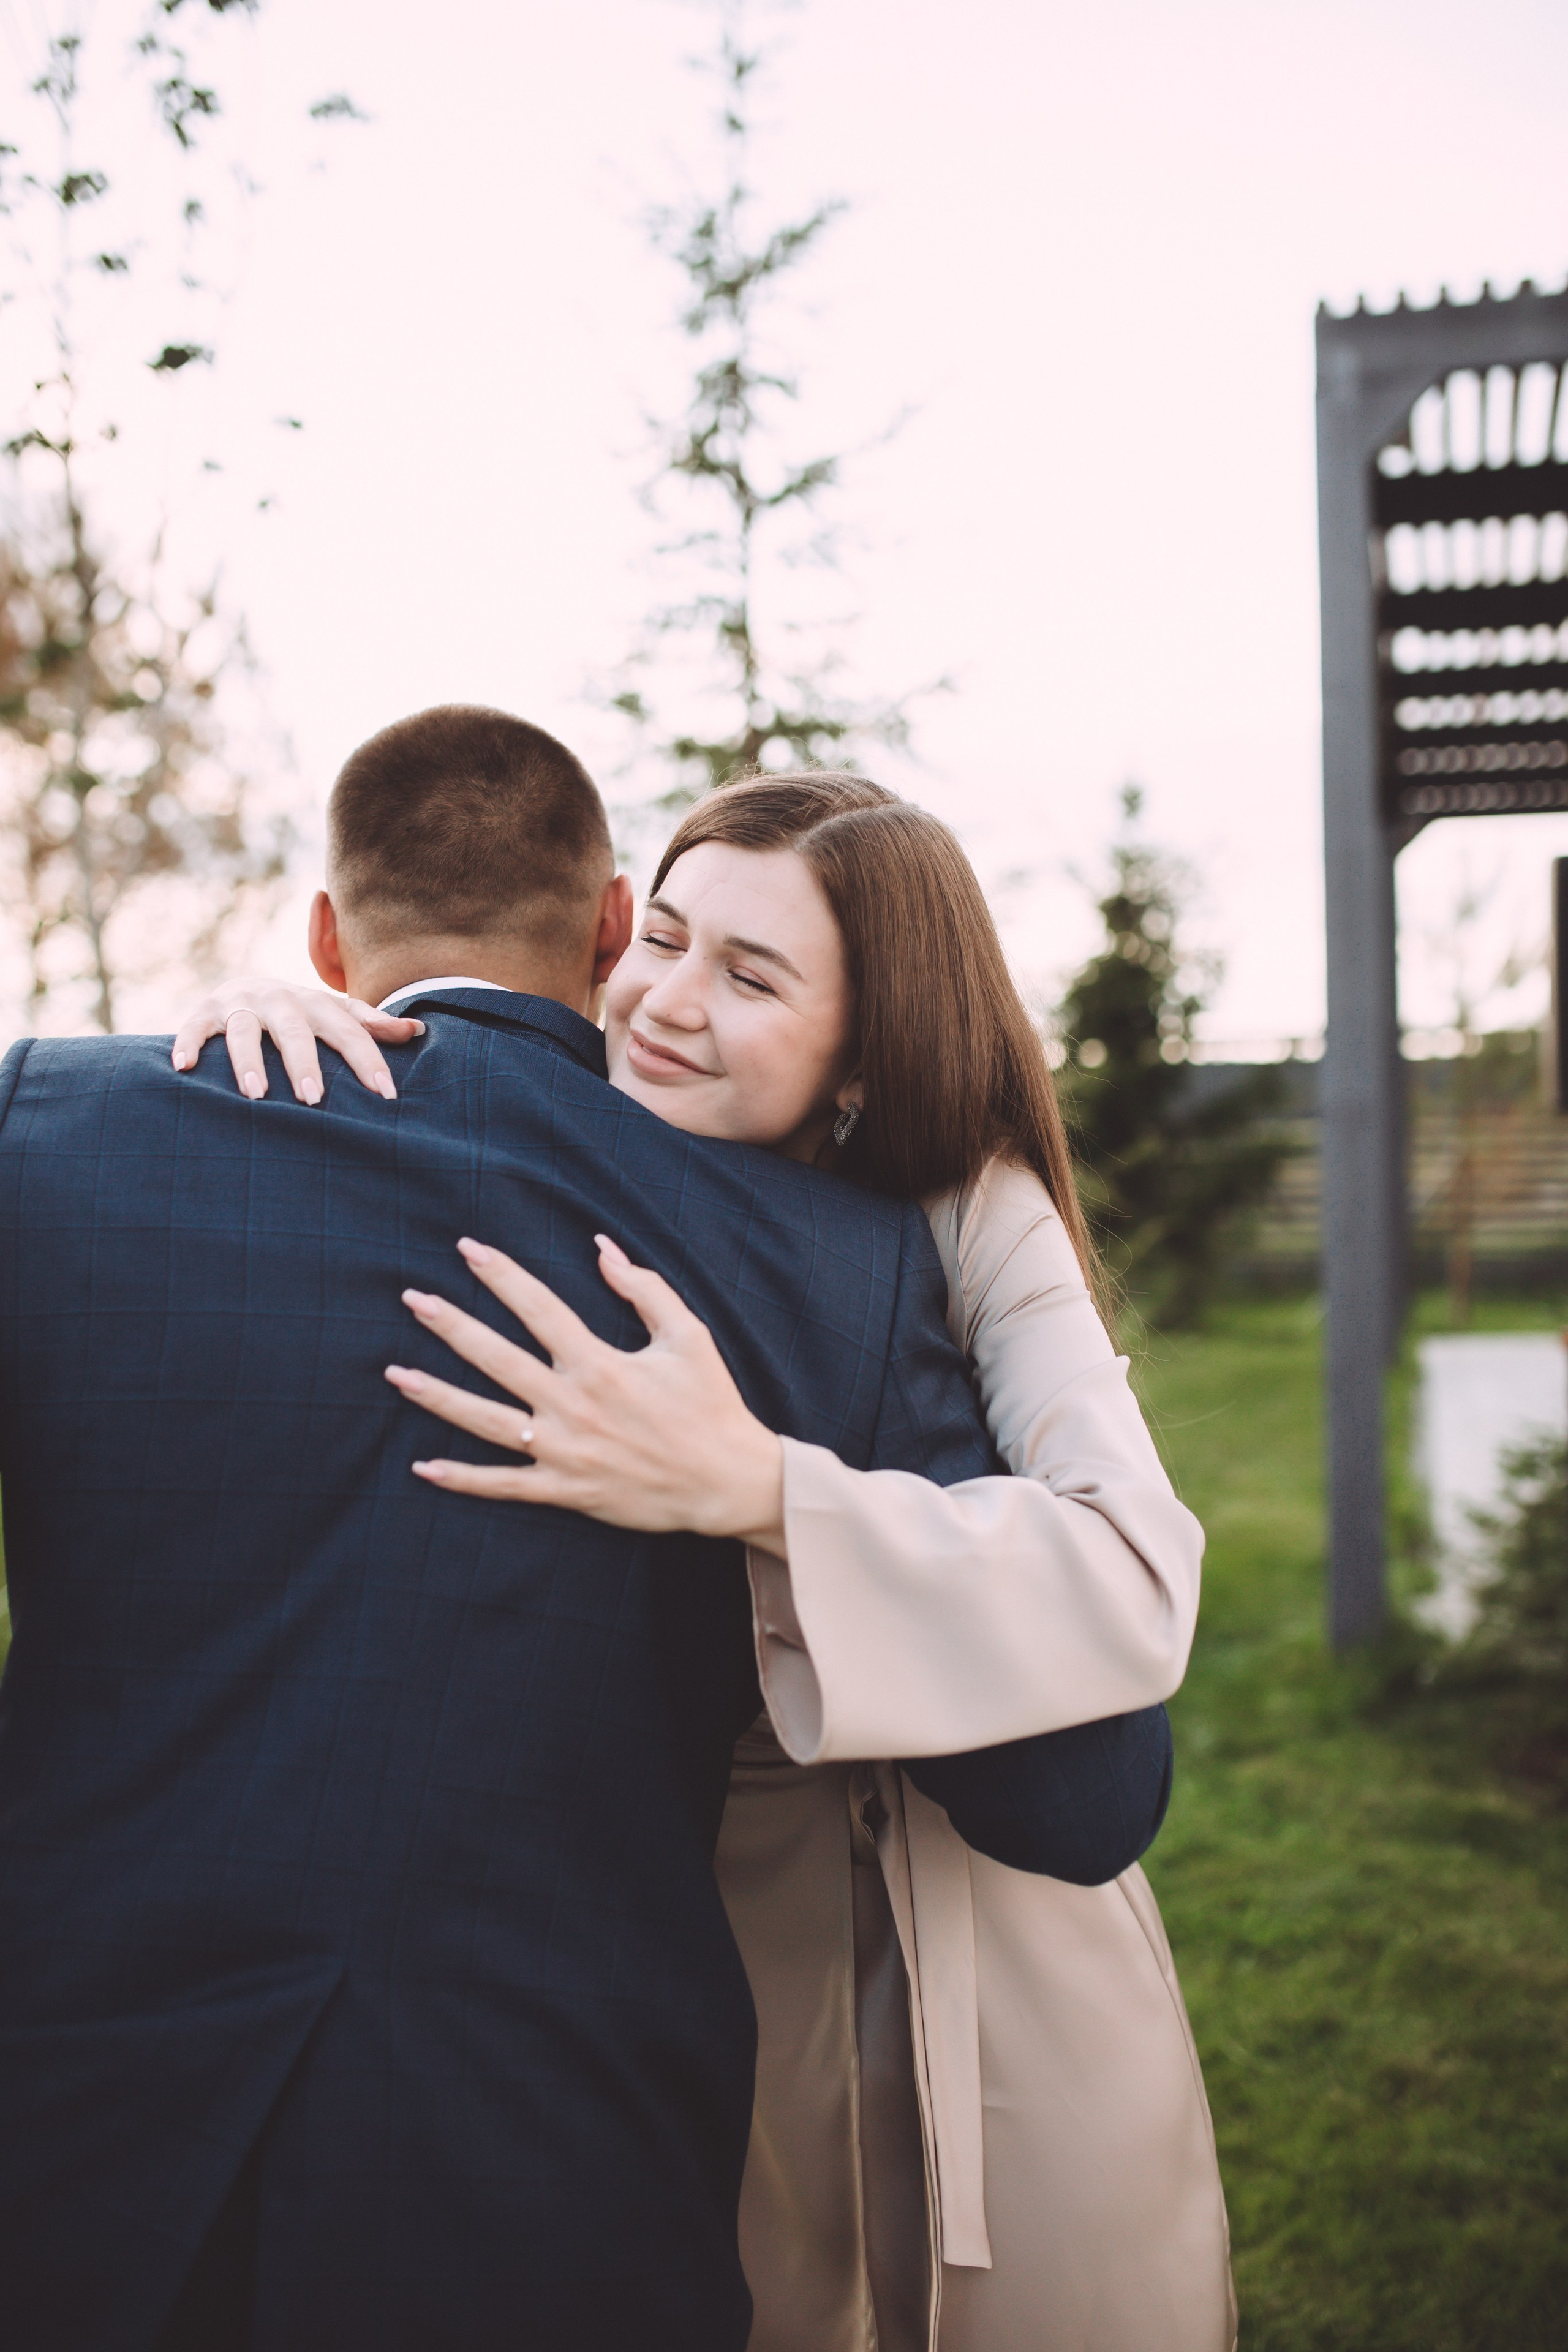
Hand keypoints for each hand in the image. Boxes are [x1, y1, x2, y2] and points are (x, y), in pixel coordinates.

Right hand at [170, 978, 423, 1103]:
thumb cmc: (303, 1015)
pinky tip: (183, 1068)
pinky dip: (187, 1044)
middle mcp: (280, 1000)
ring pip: (243, 1031)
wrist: (248, 988)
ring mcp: (241, 1004)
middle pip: (294, 1031)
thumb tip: (418, 1031)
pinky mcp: (207, 1011)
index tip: (386, 1094)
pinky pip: (194, 1027)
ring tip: (256, 1095)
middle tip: (313, 1098)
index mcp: (317, 1003)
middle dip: (304, 1063)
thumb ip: (372, 1025)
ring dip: (248, 1061)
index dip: (368, 1061)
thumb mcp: (336, 1015)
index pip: (349, 1031)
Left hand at [385, 1235, 786, 1550]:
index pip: (538, 1308)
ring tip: (395, 1374)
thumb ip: (645, 1288)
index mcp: (600, 1363)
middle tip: (412, 1299)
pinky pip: (502, 1486)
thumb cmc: (711, 1404)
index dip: (500, 1275)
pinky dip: (461, 1479)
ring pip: (485, 1421)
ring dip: (438, 1396)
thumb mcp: (688, 1336)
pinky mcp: (564, 1490)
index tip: (467, 1250)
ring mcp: (562, 1451)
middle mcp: (572, 1405)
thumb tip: (603, 1248)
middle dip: (451, 1325)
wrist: (726, 1482)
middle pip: (496, 1357)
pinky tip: (422, 1467)